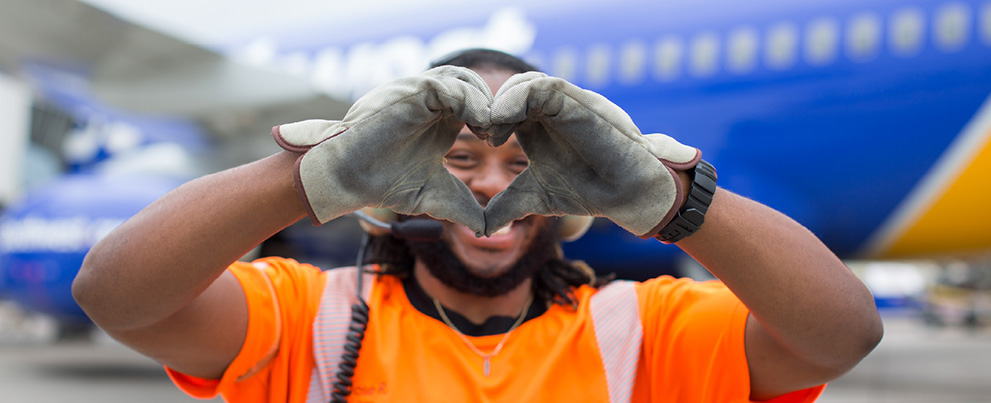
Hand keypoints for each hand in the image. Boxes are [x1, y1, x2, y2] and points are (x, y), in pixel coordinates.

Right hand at [273, 66, 492, 233]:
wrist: (348, 179)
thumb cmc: (384, 184)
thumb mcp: (435, 195)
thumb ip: (463, 208)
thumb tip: (487, 231)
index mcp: (441, 118)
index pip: (479, 102)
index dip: (496, 118)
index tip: (500, 143)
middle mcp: (431, 100)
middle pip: (476, 85)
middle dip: (494, 106)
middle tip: (499, 134)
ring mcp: (419, 92)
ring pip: (465, 79)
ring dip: (483, 101)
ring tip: (488, 130)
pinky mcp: (410, 91)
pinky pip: (448, 84)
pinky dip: (469, 100)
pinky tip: (477, 125)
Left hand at [481, 72, 699, 237]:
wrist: (627, 195)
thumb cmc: (589, 191)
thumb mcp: (537, 198)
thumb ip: (508, 206)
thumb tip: (483, 229)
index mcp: (537, 125)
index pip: (503, 103)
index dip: (486, 116)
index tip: (480, 139)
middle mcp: (551, 110)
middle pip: (510, 88)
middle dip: (490, 106)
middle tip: (483, 133)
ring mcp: (565, 104)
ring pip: (524, 81)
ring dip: (502, 102)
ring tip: (494, 131)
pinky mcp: (579, 103)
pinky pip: (543, 86)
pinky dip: (517, 98)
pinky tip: (505, 122)